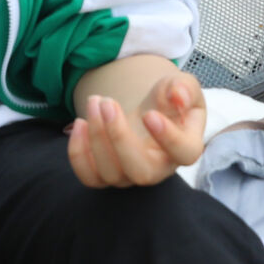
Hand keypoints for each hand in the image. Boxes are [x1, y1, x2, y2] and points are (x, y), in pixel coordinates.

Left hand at [67, 67, 206, 186]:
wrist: (148, 110)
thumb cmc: (169, 100)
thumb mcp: (182, 86)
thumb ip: (185, 87)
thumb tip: (178, 96)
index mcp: (185, 148)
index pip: (184, 154)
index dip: (168, 138)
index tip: (149, 114)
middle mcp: (159, 169)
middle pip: (141, 171)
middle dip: (119, 137)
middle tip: (107, 102)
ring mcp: (130, 176)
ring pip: (111, 174)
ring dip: (97, 137)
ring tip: (94, 103)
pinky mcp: (106, 176)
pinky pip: (89, 177)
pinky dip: (78, 153)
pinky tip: (80, 123)